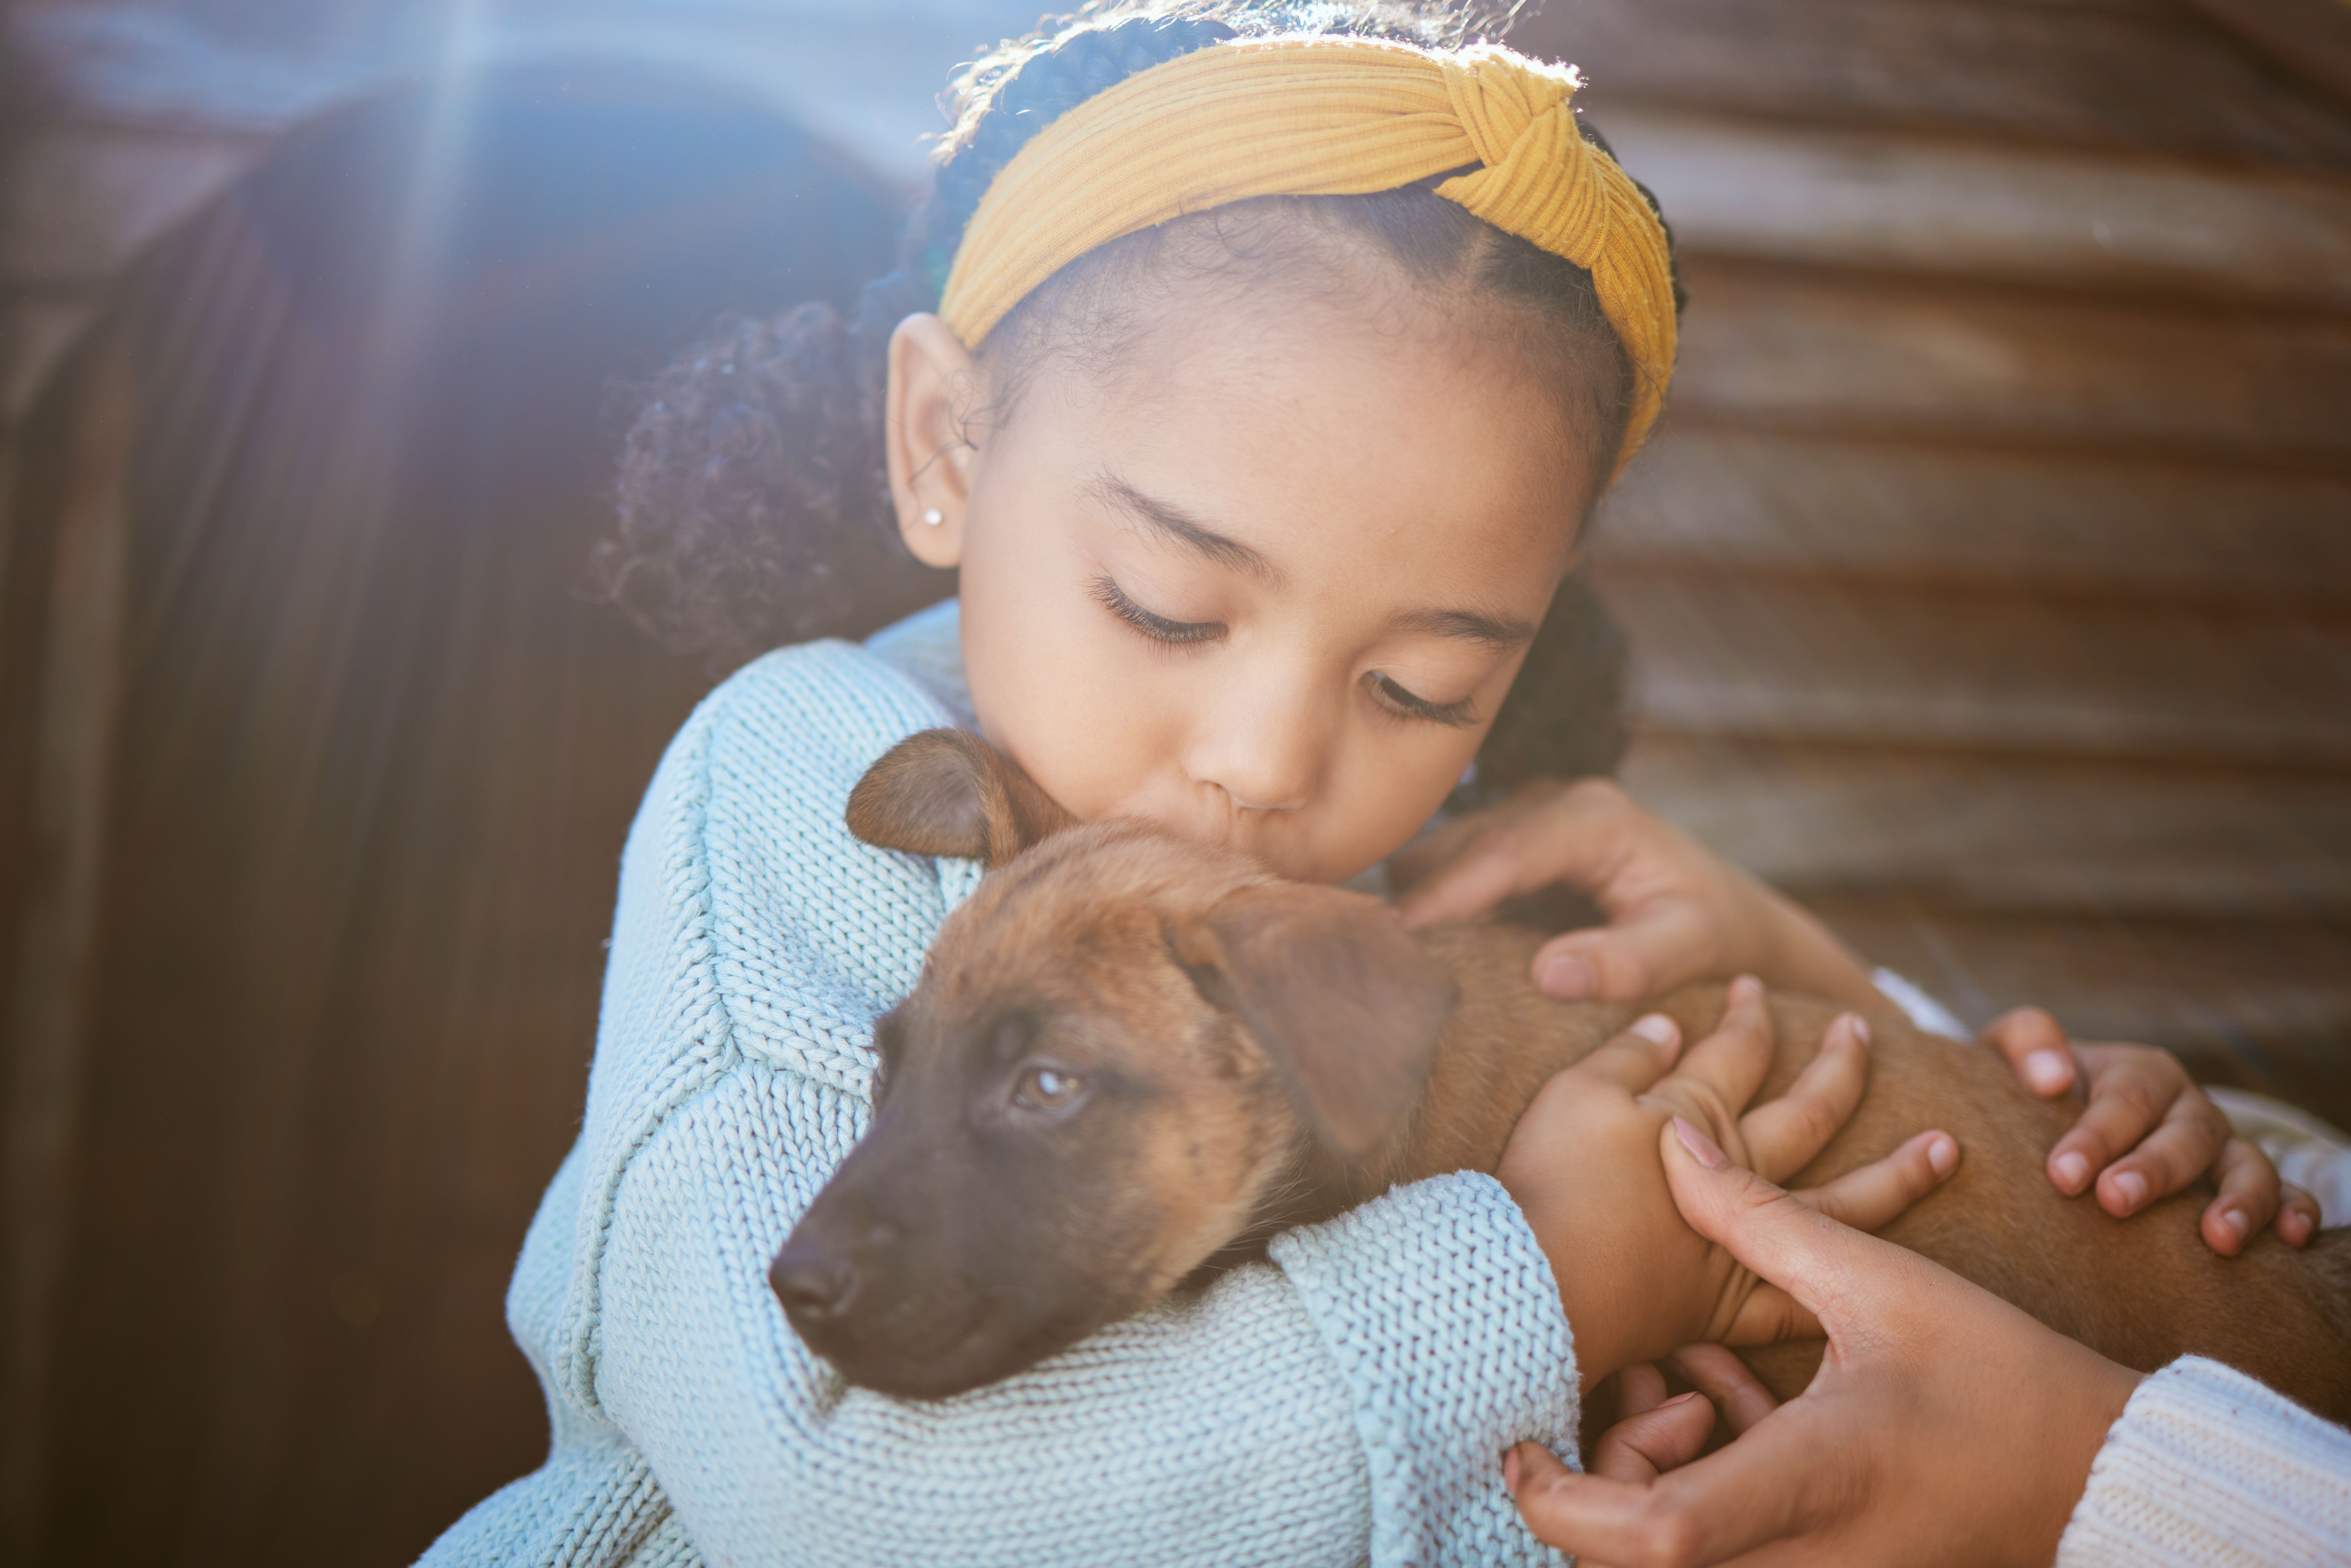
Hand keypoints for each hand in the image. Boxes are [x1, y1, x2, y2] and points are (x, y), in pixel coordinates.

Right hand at [1390, 779, 1883, 1015]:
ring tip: (1379, 954)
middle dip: (1413, 896)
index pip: (1501, 853)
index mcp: (1594, 817)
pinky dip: (1430, 901)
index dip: (1444, 894)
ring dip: (1415, 897)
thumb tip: (1550, 973)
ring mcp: (1528, 814)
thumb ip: (1628, 962)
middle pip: (1457, 845)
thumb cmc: (1714, 933)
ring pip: (1442, 851)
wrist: (1729, 916)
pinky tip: (1413, 945)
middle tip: (1361, 954)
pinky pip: (1450, 865)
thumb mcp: (1689, 950)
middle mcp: (1553, 800)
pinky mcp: (1512, 839)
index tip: (1393, 934)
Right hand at [1496, 976, 1959, 1384]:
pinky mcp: (1728, 1307)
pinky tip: (1885, 1278)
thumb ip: (1628, 1056)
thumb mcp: (1575, 1094)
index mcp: (1696, 1116)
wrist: (1540, 1286)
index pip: (1739, 1049)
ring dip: (1896, 1174)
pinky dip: (1846, 1286)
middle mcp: (1736, 1173)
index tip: (1755, 988)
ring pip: (1841, 1202)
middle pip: (1807, 1112)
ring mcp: (1742, 1244)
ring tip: (1945, 1149)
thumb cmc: (1549, 1184)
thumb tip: (1670, 1027)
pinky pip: (1804, 1300)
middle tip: (1861, 1031)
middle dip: (1838, 1067)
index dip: (1749, 1014)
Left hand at [1504, 1121, 2144, 1567]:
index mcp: (1806, 1485)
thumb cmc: (2004, 1383)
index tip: (1518, 1445)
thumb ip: (1764, 1218)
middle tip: (1643, 1388)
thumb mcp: (1880, 1286)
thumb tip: (1676, 1138)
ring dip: (1655, 1464)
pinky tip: (1726, 1397)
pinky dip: (1701, 1469)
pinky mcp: (1824, 1567)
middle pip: (1638, 1554)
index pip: (1647, 1534)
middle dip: (1605, 1472)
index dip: (1562, 1499)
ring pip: (1675, 1546)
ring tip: (1690, 1383)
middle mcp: (1801, 1555)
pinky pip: (1725, 1535)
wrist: (2098, 1471)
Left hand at [1979, 1007, 2318, 1254]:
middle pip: (2182, 1135)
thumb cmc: (2030, 1091)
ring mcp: (2221, 1146)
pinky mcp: (2243, 1183)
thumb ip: (2024, 1044)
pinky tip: (2291, 1239)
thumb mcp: (2010, 1055)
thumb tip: (2051, 1078)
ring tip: (2217, 1238)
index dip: (2095, 1136)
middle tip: (2115, 1202)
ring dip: (2239, 1200)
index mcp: (2136, 1073)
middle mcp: (2186, 1106)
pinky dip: (2296, 1210)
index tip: (2061, 1175)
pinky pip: (2285, 1192)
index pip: (2123, 1099)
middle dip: (2153, 1171)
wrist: (2049, 1117)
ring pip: (2246, 1164)